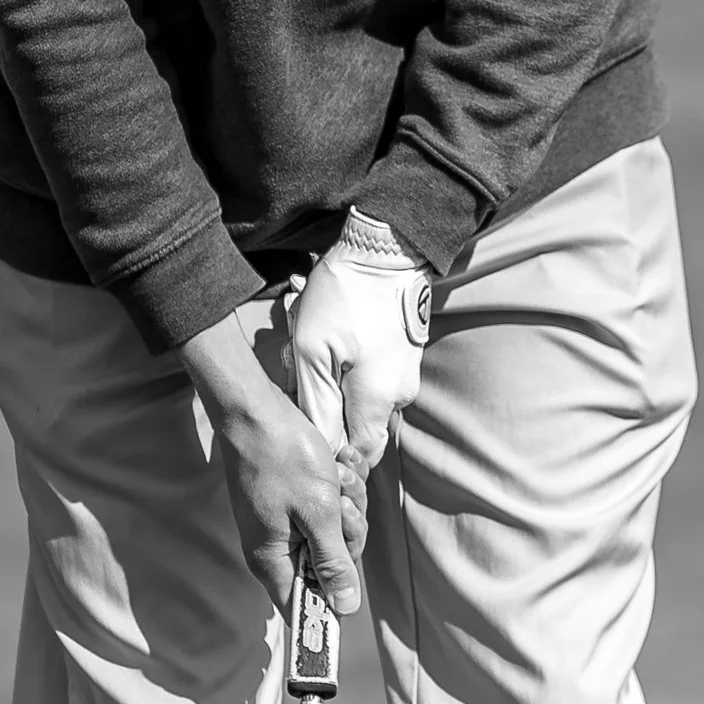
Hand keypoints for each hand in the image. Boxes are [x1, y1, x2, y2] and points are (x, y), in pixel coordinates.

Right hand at [178, 304, 364, 618]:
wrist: (255, 409)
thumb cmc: (283, 456)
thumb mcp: (318, 511)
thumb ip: (333, 561)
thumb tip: (344, 608)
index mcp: (274, 560)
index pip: (304, 608)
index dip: (331, 603)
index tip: (348, 586)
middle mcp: (277, 548)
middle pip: (332, 565)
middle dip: (348, 531)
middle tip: (341, 501)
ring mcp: (285, 523)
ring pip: (337, 532)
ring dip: (348, 502)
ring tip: (336, 474)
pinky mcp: (295, 501)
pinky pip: (331, 507)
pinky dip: (341, 486)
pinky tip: (337, 464)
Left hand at [291, 210, 430, 473]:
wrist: (385, 248)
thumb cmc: (343, 297)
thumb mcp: (311, 352)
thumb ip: (316, 406)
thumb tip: (323, 448)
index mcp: (378, 401)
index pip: (358, 455)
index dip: (332, 455)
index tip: (305, 428)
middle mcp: (399, 395)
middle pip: (358, 429)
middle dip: (325, 413)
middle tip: (298, 379)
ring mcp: (405, 374)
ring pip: (362, 400)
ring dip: (331, 383)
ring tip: (305, 345)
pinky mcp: (404, 355)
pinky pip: (372, 377)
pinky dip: (345, 366)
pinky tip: (327, 336)